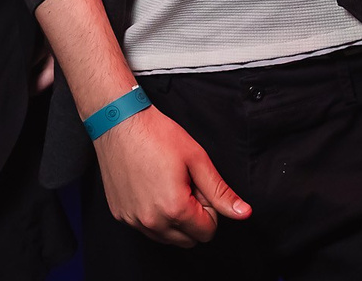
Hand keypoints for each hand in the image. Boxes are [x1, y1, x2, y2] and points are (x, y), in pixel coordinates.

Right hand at [93, 105, 249, 246]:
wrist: (118, 122)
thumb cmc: (156, 135)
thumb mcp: (196, 159)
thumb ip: (221, 191)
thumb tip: (244, 213)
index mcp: (175, 208)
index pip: (207, 232)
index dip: (208, 208)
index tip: (197, 186)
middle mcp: (152, 221)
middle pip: (188, 240)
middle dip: (192, 217)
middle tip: (183, 185)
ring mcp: (133, 220)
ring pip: (166, 238)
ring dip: (173, 219)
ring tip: (166, 185)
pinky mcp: (120, 214)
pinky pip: (146, 228)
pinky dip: (153, 215)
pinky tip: (149, 187)